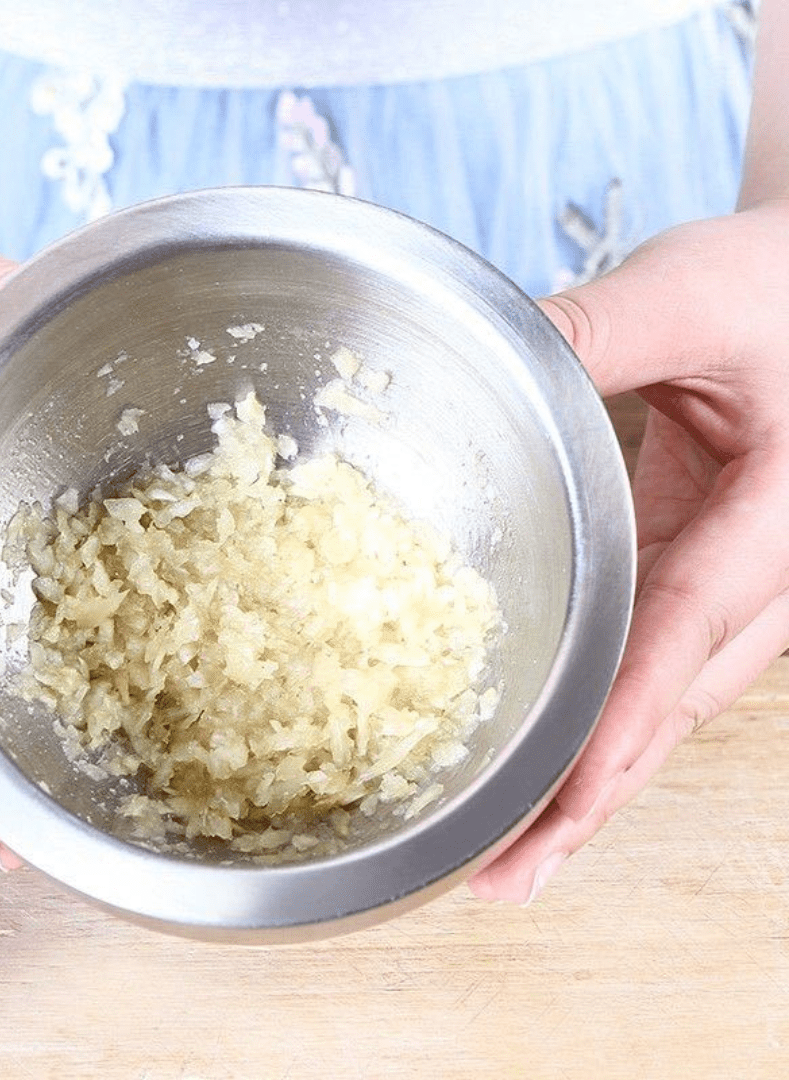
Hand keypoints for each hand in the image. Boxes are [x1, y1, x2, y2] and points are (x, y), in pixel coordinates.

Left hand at [470, 200, 788, 901]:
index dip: (623, 722)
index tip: (564, 802)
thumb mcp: (695, 291)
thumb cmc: (779, 285)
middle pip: (672, 706)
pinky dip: (594, 716)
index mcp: (780, 523)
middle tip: (504, 875)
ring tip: (509, 855)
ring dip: (588, 778)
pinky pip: (646, 662)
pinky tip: (541, 754)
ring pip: (661, 702)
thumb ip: (598, 331)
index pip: (689, 635)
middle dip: (591, 795)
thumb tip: (486, 369)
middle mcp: (768, 577)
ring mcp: (735, 586)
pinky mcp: (697, 573)